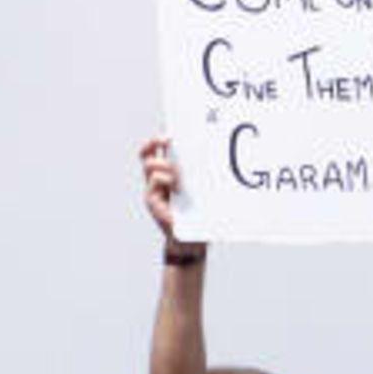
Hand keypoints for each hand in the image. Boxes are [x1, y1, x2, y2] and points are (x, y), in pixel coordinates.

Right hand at [139, 137, 202, 252]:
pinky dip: (166, 180)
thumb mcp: (205, 194)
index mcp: (171, 175)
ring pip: (150, 165)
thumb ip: (205, 179)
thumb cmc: (200, 218)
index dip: (160, 139)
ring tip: (179, 174)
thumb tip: (225, 160)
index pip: (159, 152)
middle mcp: (159, 180)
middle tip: (169, 138)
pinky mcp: (152, 200)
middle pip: (148, 153)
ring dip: (165, 164)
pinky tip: (177, 187)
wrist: (192, 243)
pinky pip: (154, 182)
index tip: (171, 130)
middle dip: (156, 141)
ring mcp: (153, 190)